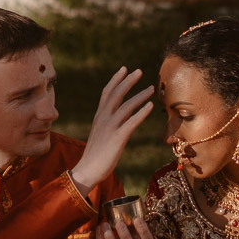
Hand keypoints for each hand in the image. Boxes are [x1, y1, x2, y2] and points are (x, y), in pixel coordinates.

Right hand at [70, 68, 155, 197]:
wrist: (87, 170)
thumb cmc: (95, 155)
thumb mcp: (100, 134)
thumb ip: (107, 124)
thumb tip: (117, 119)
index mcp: (99, 116)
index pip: (107, 92)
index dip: (116, 79)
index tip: (124, 68)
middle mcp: (103, 118)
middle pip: (116, 94)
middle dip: (128, 81)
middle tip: (140, 71)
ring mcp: (110, 127)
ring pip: (126, 106)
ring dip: (140, 95)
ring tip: (151, 88)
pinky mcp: (118, 138)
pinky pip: (131, 122)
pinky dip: (141, 112)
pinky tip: (150, 106)